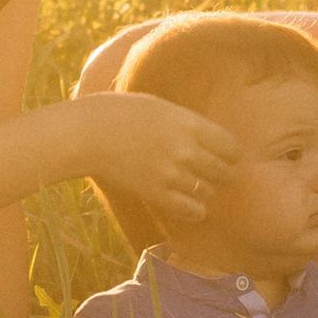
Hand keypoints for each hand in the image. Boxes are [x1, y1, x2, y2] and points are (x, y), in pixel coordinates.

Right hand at [74, 93, 237, 225]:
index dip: (231, 153)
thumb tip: (207, 136)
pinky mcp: (156, 194)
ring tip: (196, 187)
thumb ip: (185, 123)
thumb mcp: (160, 106)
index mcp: (188, 123)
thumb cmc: (118, 112)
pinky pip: (191, 210)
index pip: (231, 146)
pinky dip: (195, 210)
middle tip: (215, 175)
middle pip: (224, 171)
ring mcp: (170, 173)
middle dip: (222, 174)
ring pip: (208, 192)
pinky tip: (190, 205)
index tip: (225, 156)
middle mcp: (185, 149)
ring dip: (205, 191)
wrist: (86, 133)